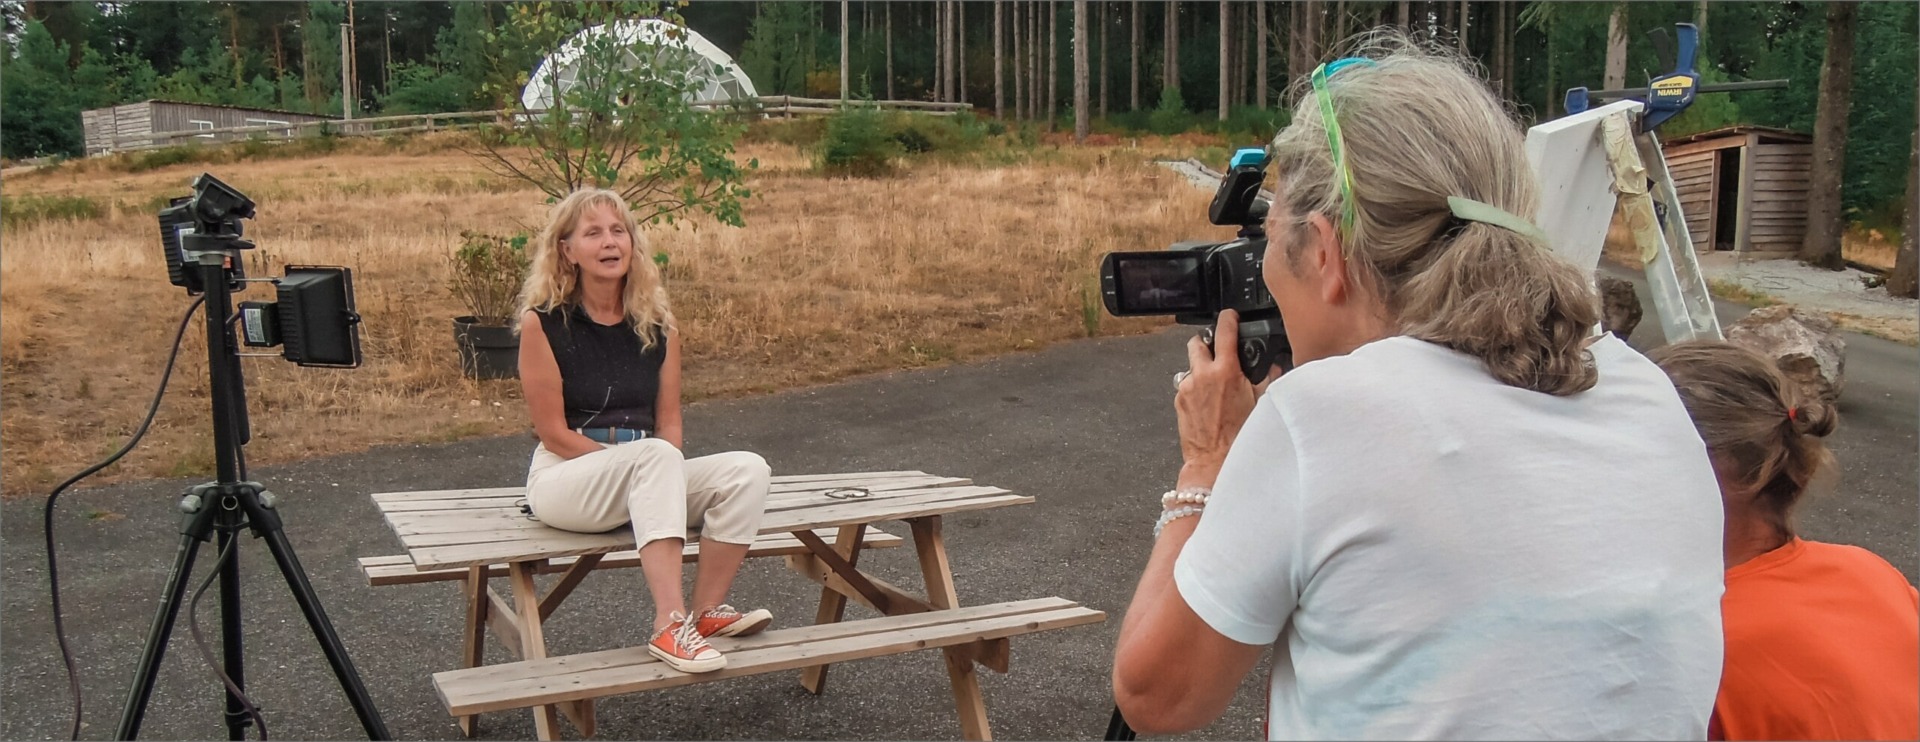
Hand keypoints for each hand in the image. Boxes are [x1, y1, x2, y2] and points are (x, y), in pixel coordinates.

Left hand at [1173, 310, 1270, 487]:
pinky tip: (1207, 401)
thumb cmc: (1239, 437)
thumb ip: (1266, 378)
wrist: (1214, 461)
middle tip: (1218, 353)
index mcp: (1226, 371)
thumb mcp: (1261, 403)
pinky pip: (1186, 384)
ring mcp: (1187, 386)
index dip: (1227, 319)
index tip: (1229, 316)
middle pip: (1198, 342)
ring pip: (1191, 365)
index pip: (1224, 331)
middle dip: (1207, 343)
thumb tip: (1273, 366)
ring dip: (1201, 367)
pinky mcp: (1178, 400)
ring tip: (1214, 383)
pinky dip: (1195, 386)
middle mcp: (1202, 374)